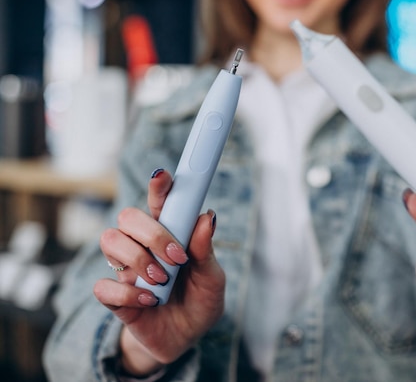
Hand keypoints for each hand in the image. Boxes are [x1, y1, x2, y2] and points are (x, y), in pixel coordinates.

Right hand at [93, 169, 225, 375]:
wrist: (187, 339)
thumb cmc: (201, 301)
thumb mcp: (213, 279)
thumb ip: (206, 251)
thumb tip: (207, 217)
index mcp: (170, 235)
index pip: (159, 203)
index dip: (159, 186)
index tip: (163, 176)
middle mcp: (143, 246)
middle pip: (128, 216)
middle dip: (152, 234)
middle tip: (176, 258)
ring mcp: (126, 269)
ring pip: (110, 240)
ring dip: (139, 260)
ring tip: (162, 281)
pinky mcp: (115, 297)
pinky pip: (103, 286)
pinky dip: (126, 293)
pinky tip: (148, 301)